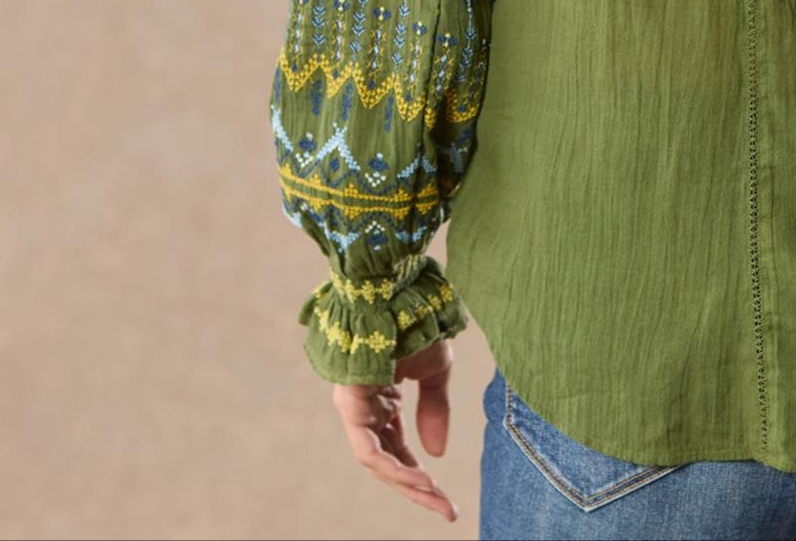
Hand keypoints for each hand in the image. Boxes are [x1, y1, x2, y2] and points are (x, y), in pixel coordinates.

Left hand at [330, 335, 459, 521]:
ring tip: (435, 497)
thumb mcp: (436, 369)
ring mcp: (356, 407)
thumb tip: (437, 453)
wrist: (398, 286)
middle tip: (445, 509)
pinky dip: (393, 467)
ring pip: (378, 461)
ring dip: (407, 483)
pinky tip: (419, 478)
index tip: (446, 497)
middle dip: (418, 488)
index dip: (421, 475)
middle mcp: (367, 408)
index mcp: (384, 400)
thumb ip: (435, 409)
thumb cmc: (416, 319)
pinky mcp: (349, 404)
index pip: (399, 449)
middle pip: (389, 460)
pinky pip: (369, 449)